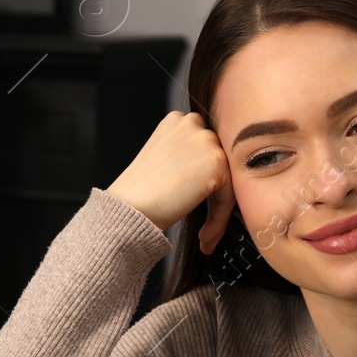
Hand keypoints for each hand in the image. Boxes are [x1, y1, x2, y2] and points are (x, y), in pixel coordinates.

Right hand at [105, 110, 236, 253]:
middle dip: (214, 195)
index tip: (201, 202)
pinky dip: (219, 220)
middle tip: (207, 226)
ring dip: (217, 211)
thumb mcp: (162, 158)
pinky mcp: (216, 161)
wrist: (129, 207)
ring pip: (226, 181)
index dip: (204, 179)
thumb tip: (211, 174)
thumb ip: (186, 156)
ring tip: (205, 235)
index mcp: (177, 120)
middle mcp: (192, 123)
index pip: (204, 148)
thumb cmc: (138, 191)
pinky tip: (205, 236)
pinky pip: (228, 196)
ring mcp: (205, 140)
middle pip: (218, 163)